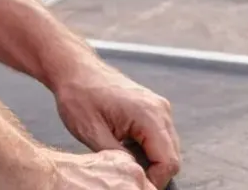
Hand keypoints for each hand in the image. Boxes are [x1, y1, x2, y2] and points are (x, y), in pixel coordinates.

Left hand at [50, 55, 180, 187]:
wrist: (75, 68)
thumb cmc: (79, 96)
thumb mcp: (92, 133)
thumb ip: (120, 159)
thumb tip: (136, 178)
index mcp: (148, 114)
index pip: (168, 162)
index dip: (154, 181)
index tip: (133, 183)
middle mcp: (160, 109)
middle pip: (172, 157)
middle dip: (154, 173)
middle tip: (128, 176)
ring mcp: (158, 106)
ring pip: (168, 148)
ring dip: (151, 161)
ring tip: (125, 162)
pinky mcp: (152, 107)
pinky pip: (160, 137)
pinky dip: (148, 149)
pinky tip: (127, 149)